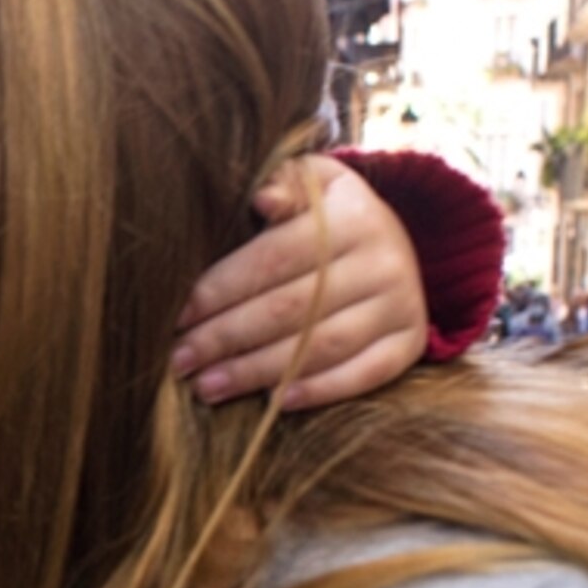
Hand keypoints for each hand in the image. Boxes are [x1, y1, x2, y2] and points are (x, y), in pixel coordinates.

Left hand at [172, 155, 426, 409]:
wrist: (396, 244)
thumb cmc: (328, 218)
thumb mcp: (311, 185)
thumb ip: (283, 187)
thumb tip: (262, 199)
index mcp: (352, 216)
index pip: (273, 259)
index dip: (220, 290)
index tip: (178, 316)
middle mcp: (383, 260)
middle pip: (291, 308)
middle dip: (227, 337)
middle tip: (180, 361)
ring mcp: (401, 304)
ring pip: (321, 346)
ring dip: (257, 372)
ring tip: (208, 387)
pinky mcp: (409, 342)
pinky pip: (364, 374)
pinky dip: (320, 390)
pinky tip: (274, 402)